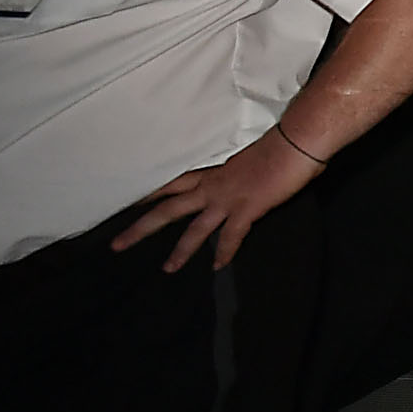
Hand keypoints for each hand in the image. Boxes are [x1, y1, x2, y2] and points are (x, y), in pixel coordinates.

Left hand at [117, 128, 323, 272]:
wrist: (296, 142)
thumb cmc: (277, 142)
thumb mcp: (248, 155)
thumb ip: (239, 169)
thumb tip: (244, 175)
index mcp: (212, 170)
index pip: (171, 183)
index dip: (148, 194)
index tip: (126, 202)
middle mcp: (212, 185)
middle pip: (168, 209)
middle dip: (141, 228)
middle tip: (117, 244)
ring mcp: (228, 198)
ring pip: (195, 229)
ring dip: (180, 251)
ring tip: (167, 269)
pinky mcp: (247, 208)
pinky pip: (231, 235)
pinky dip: (225, 251)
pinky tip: (218, 266)